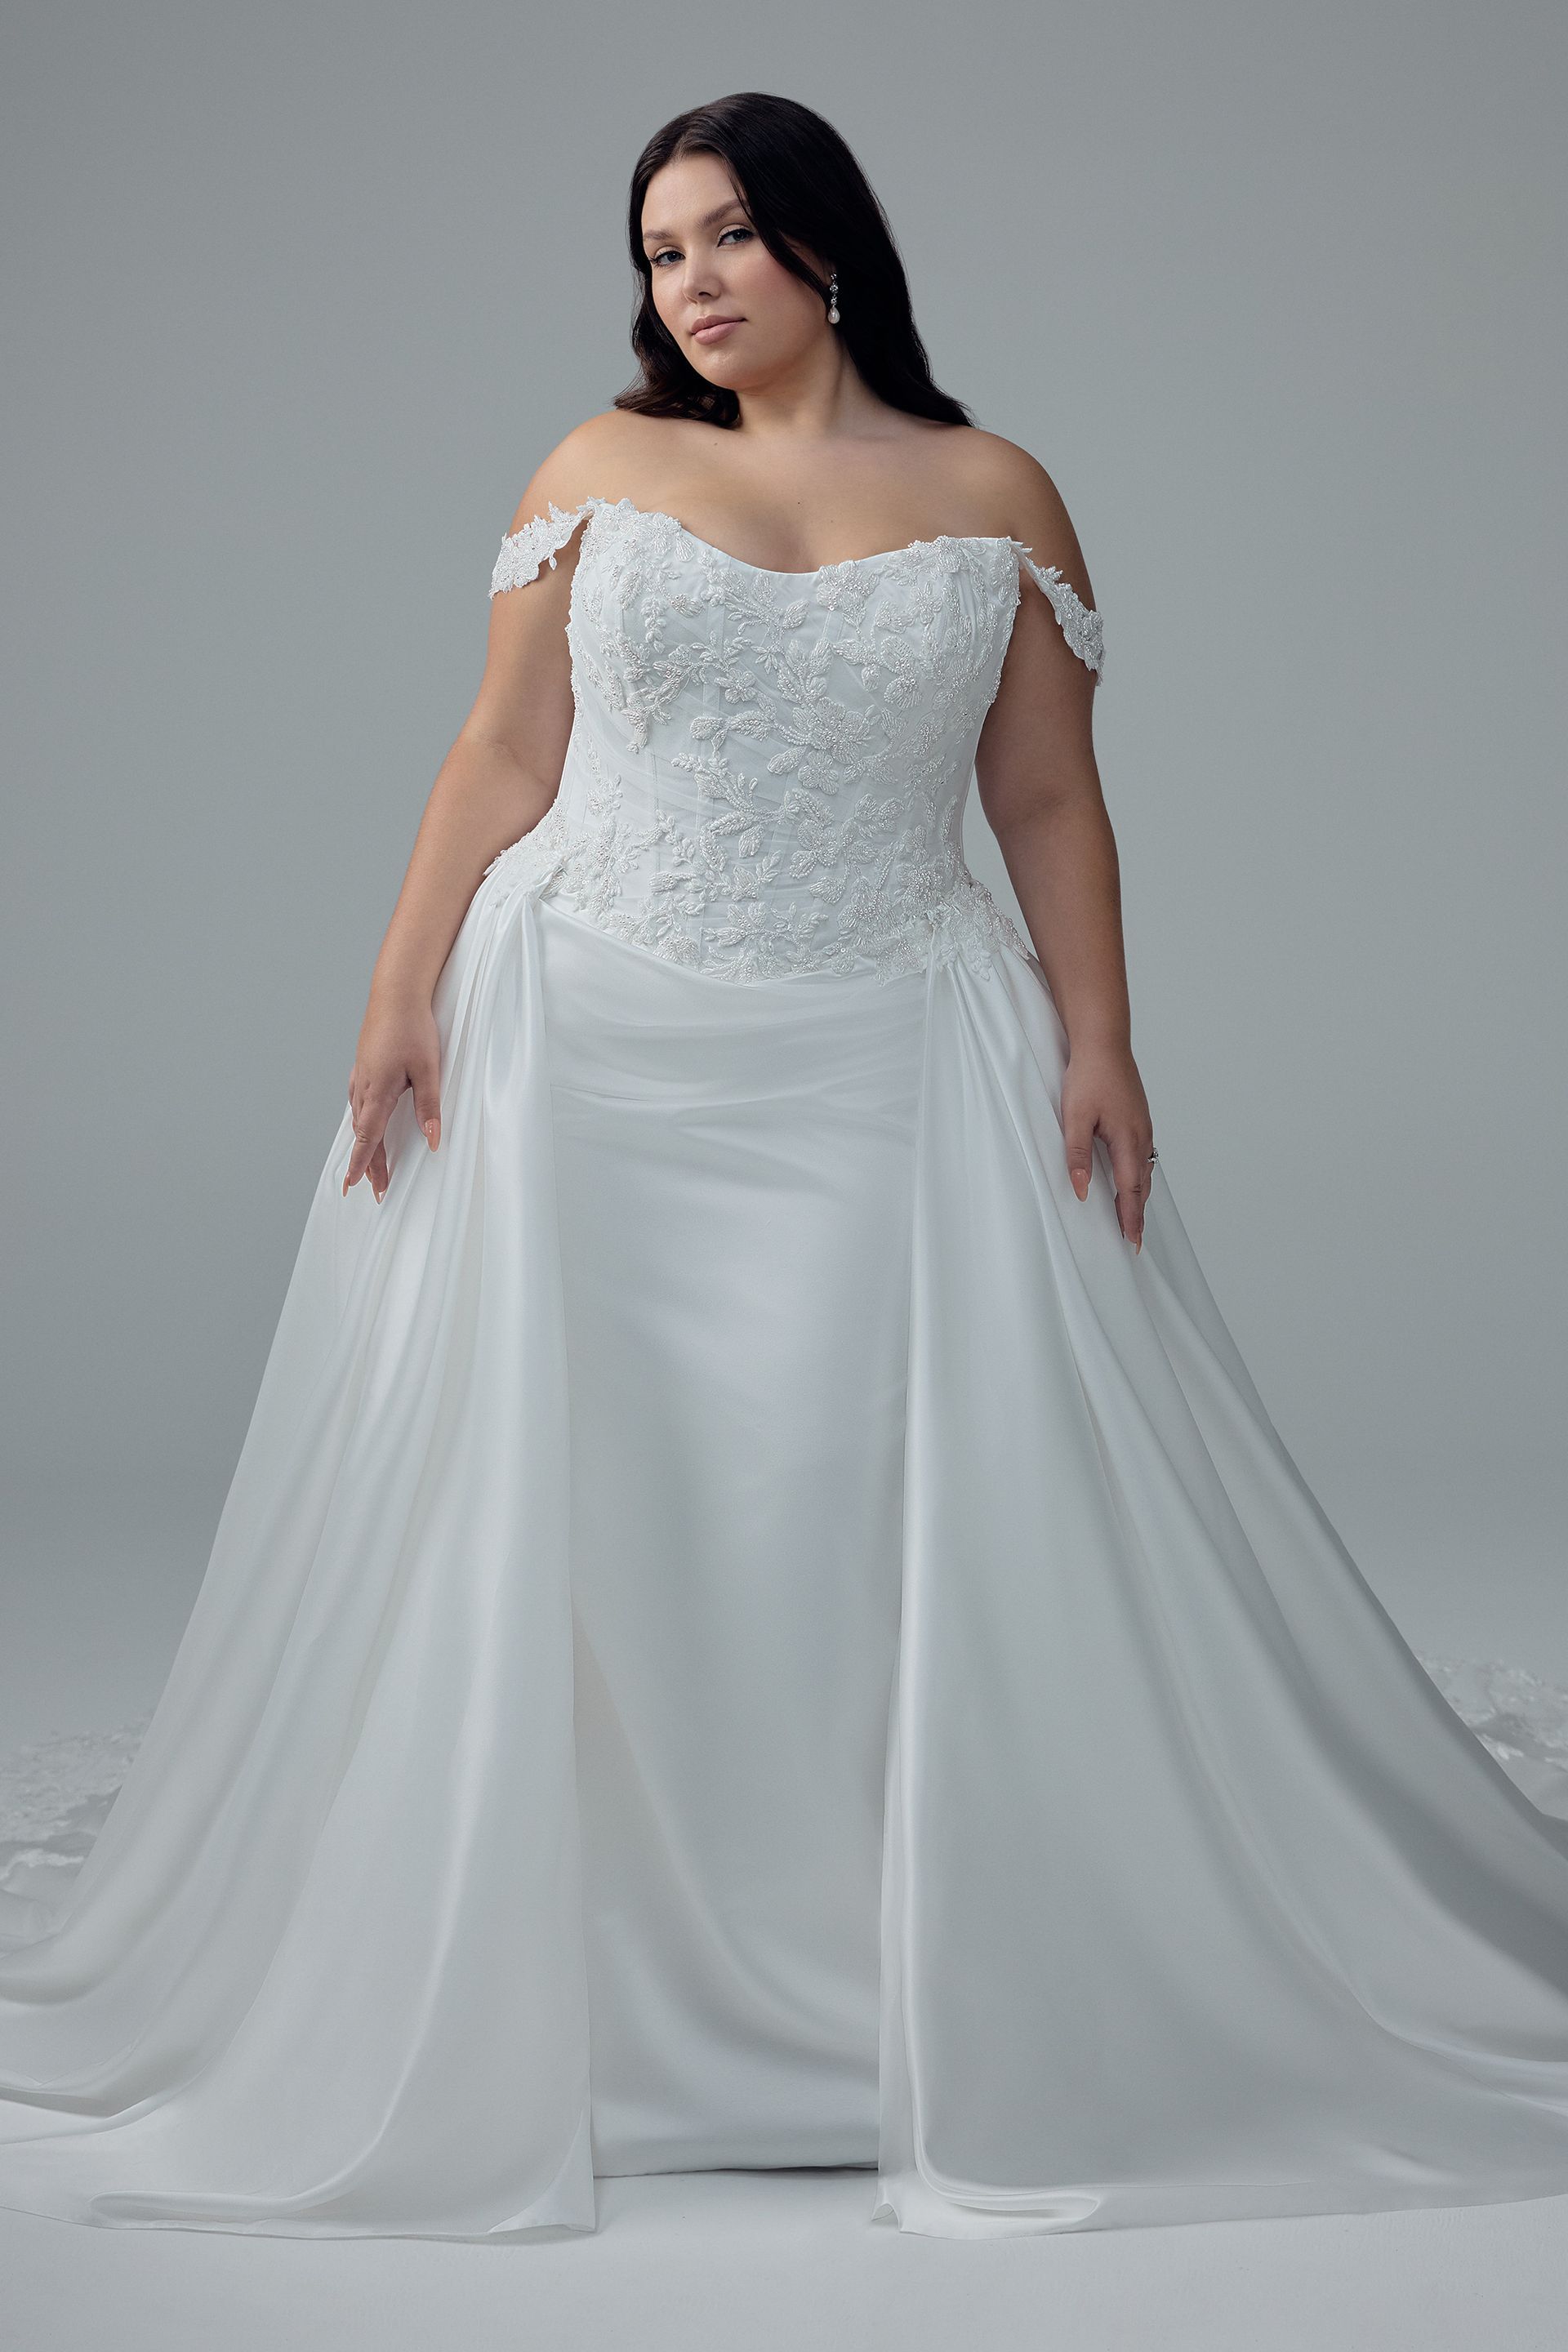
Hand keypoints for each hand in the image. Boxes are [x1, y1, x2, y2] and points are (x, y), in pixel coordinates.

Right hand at [343, 991, 442, 1202]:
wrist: (395, 994)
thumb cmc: (412, 1028)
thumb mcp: (428, 1070)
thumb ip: (429, 1107)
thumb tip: (433, 1140)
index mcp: (378, 1091)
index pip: (368, 1137)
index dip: (362, 1164)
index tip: (354, 1185)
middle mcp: (363, 1087)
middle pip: (364, 1134)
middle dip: (369, 1163)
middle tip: (375, 1190)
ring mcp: (360, 1076)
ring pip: (359, 1119)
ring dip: (366, 1143)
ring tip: (372, 1166)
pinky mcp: (363, 1067)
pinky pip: (358, 1102)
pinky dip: (362, 1122)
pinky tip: (366, 1124)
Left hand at [1061, 1037, 1154, 1251]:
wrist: (1104, 1042)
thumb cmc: (1089, 1076)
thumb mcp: (1074, 1118)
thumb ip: (1078, 1156)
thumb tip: (1082, 1191)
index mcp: (1128, 1140)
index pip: (1131, 1190)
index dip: (1130, 1218)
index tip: (1132, 1241)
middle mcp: (1142, 1136)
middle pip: (1143, 1185)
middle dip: (1138, 1214)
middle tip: (1134, 1240)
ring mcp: (1144, 1126)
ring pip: (1145, 1170)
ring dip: (1140, 1195)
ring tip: (1134, 1217)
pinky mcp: (1139, 1118)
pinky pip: (1143, 1155)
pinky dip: (1140, 1175)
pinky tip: (1133, 1178)